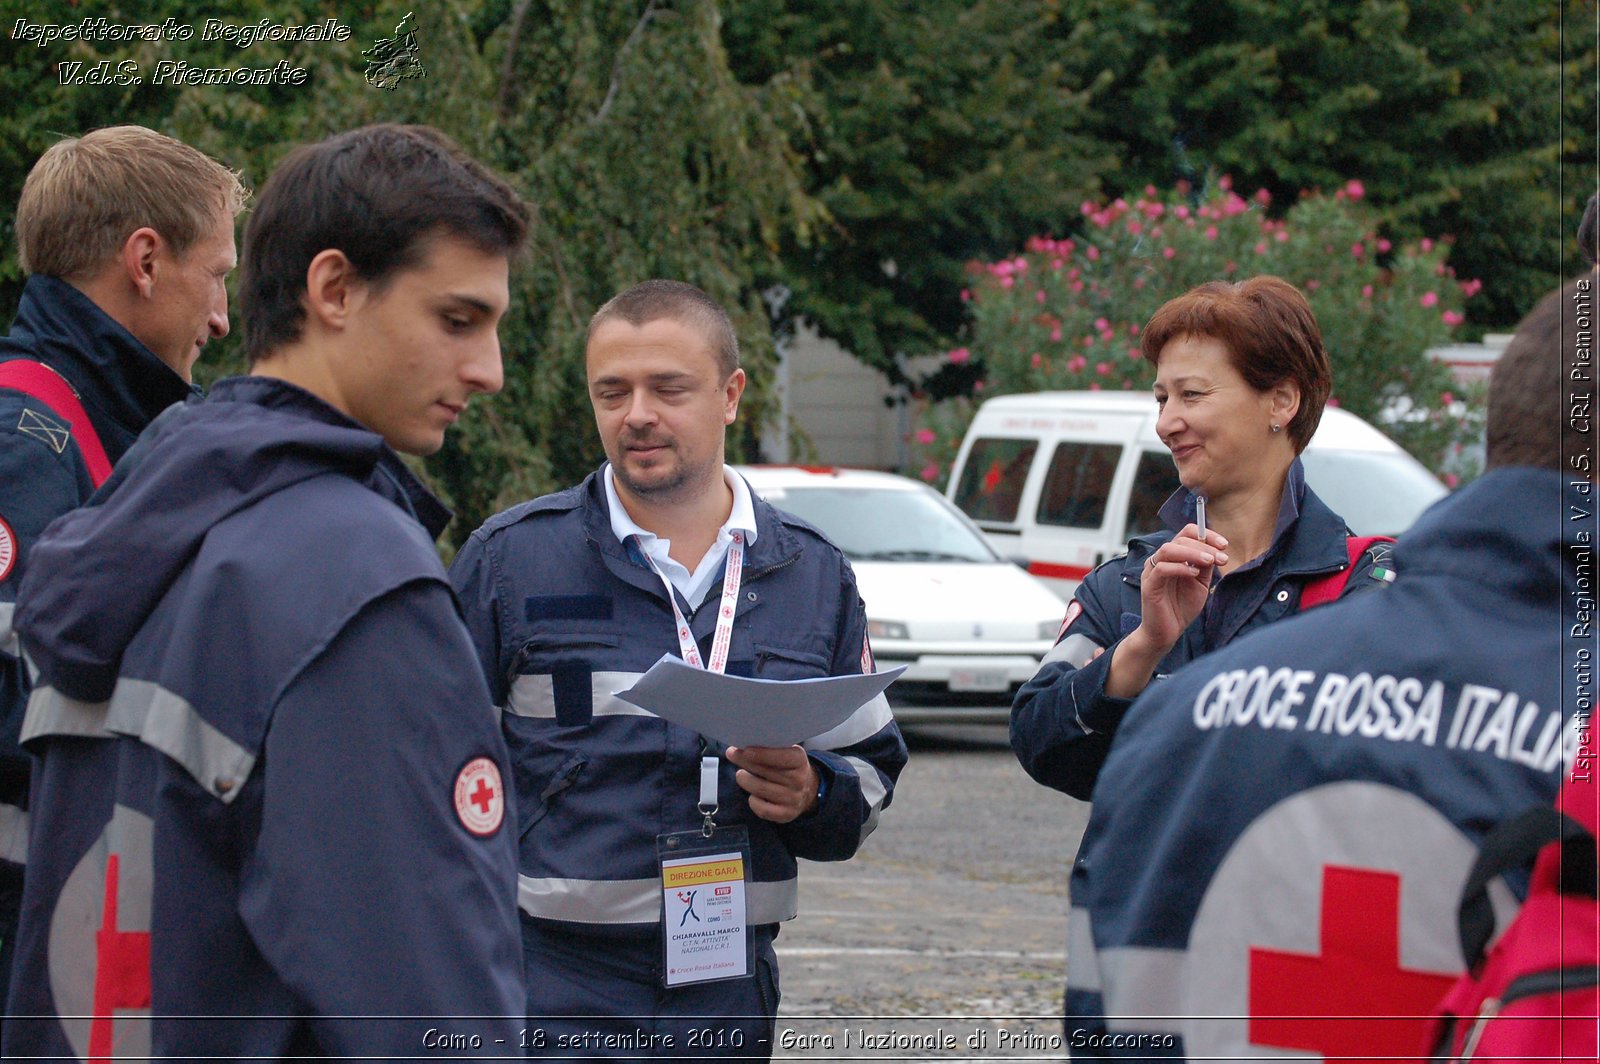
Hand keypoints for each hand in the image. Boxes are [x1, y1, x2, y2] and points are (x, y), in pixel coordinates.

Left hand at [725, 745, 818, 823]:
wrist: (807, 791)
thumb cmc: (789, 767)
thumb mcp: (787, 753)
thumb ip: (771, 748)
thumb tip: (744, 745)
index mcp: (800, 761)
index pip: (783, 757)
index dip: (763, 754)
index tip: (746, 750)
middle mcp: (798, 780)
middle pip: (766, 772)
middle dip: (745, 762)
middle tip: (732, 754)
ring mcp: (793, 798)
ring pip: (760, 789)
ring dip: (745, 780)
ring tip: (741, 775)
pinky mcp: (786, 814)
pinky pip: (762, 809)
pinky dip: (753, 801)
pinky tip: (752, 794)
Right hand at [1136, 523, 1228, 652]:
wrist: (1167, 633)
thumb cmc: (1181, 607)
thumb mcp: (1200, 583)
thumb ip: (1205, 566)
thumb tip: (1215, 550)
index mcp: (1173, 556)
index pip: (1187, 533)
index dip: (1206, 534)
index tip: (1224, 544)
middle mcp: (1161, 560)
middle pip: (1180, 538)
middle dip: (1204, 546)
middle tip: (1222, 558)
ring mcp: (1152, 571)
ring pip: (1168, 549)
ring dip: (1192, 552)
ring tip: (1209, 561)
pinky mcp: (1148, 585)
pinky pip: (1162, 568)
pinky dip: (1180, 568)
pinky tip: (1193, 574)